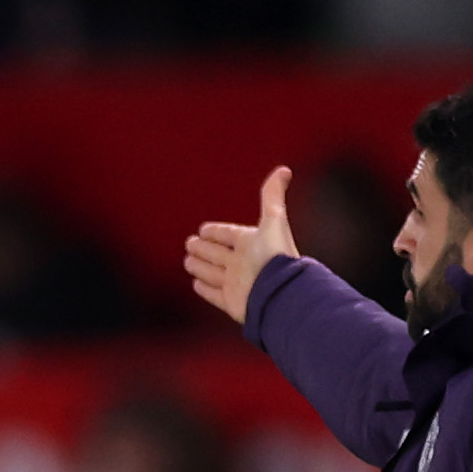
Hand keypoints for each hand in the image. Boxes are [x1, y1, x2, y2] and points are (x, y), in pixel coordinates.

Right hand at [184, 166, 300, 328]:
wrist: (277, 293)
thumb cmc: (274, 256)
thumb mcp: (273, 220)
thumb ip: (273, 195)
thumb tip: (284, 169)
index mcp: (251, 243)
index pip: (228, 234)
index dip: (216, 231)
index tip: (204, 229)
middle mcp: (243, 263)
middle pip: (217, 253)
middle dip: (203, 247)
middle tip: (189, 242)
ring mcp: (236, 283)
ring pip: (213, 272)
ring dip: (200, 267)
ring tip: (188, 261)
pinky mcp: (231, 302)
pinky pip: (214, 294)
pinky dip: (205, 289)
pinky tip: (197, 284)